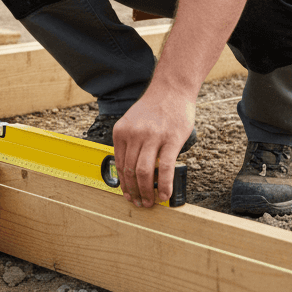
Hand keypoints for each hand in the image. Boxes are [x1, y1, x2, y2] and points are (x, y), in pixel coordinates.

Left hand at [111, 88, 195, 208]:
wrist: (172, 88)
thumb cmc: (154, 107)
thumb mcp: (133, 122)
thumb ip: (130, 143)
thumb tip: (131, 172)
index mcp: (121, 131)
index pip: (119, 164)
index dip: (123, 183)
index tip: (128, 194)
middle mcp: (134, 134)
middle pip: (130, 171)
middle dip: (134, 191)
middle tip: (140, 203)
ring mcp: (152, 137)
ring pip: (144, 172)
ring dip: (146, 192)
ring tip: (151, 202)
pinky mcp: (171, 140)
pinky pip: (165, 168)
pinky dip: (164, 185)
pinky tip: (165, 194)